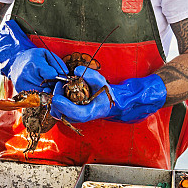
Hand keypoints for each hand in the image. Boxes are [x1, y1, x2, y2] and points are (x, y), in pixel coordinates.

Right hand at [0, 19, 66, 91]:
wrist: (16, 62)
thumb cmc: (33, 57)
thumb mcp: (47, 54)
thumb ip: (58, 63)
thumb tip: (65, 74)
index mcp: (34, 64)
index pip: (52, 76)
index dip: (58, 78)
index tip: (59, 77)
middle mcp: (26, 76)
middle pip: (48, 87)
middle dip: (54, 86)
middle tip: (54, 82)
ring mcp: (22, 85)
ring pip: (43, 94)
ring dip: (49, 91)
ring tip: (48, 85)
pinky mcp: (21, 92)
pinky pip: (36, 97)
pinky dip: (42, 95)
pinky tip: (42, 88)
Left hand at [50, 66, 166, 123]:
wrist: (134, 99)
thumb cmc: (127, 94)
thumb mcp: (112, 84)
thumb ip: (95, 78)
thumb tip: (76, 72)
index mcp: (99, 110)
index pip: (79, 113)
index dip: (65, 107)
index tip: (55, 98)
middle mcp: (92, 113)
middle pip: (68, 115)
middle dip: (58, 104)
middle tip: (53, 88)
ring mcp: (87, 111)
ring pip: (67, 112)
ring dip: (59, 102)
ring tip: (55, 88)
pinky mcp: (85, 106)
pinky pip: (69, 105)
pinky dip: (63, 98)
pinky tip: (61, 90)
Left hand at [50, 67, 112, 121]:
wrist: (101, 104)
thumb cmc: (102, 94)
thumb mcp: (101, 83)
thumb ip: (91, 76)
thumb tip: (76, 71)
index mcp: (88, 112)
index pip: (75, 113)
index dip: (65, 106)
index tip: (56, 97)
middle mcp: (77, 118)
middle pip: (61, 112)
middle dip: (57, 97)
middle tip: (59, 83)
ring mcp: (70, 118)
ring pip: (55, 111)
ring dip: (54, 98)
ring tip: (59, 86)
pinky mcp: (64, 115)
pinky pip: (54, 109)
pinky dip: (53, 100)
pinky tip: (58, 90)